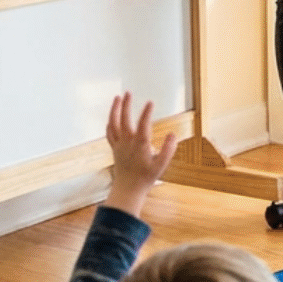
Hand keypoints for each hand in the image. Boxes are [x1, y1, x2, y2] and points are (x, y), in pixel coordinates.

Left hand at [104, 92, 175, 217]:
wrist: (128, 189)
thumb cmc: (145, 178)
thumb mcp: (161, 165)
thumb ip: (168, 149)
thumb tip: (173, 135)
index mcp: (139, 145)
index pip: (143, 124)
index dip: (146, 113)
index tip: (150, 102)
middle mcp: (127, 142)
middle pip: (124, 120)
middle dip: (126, 105)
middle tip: (128, 93)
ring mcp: (119, 145)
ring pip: (113, 124)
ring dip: (114, 110)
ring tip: (117, 98)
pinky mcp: (114, 148)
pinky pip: (109, 133)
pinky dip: (110, 122)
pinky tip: (112, 117)